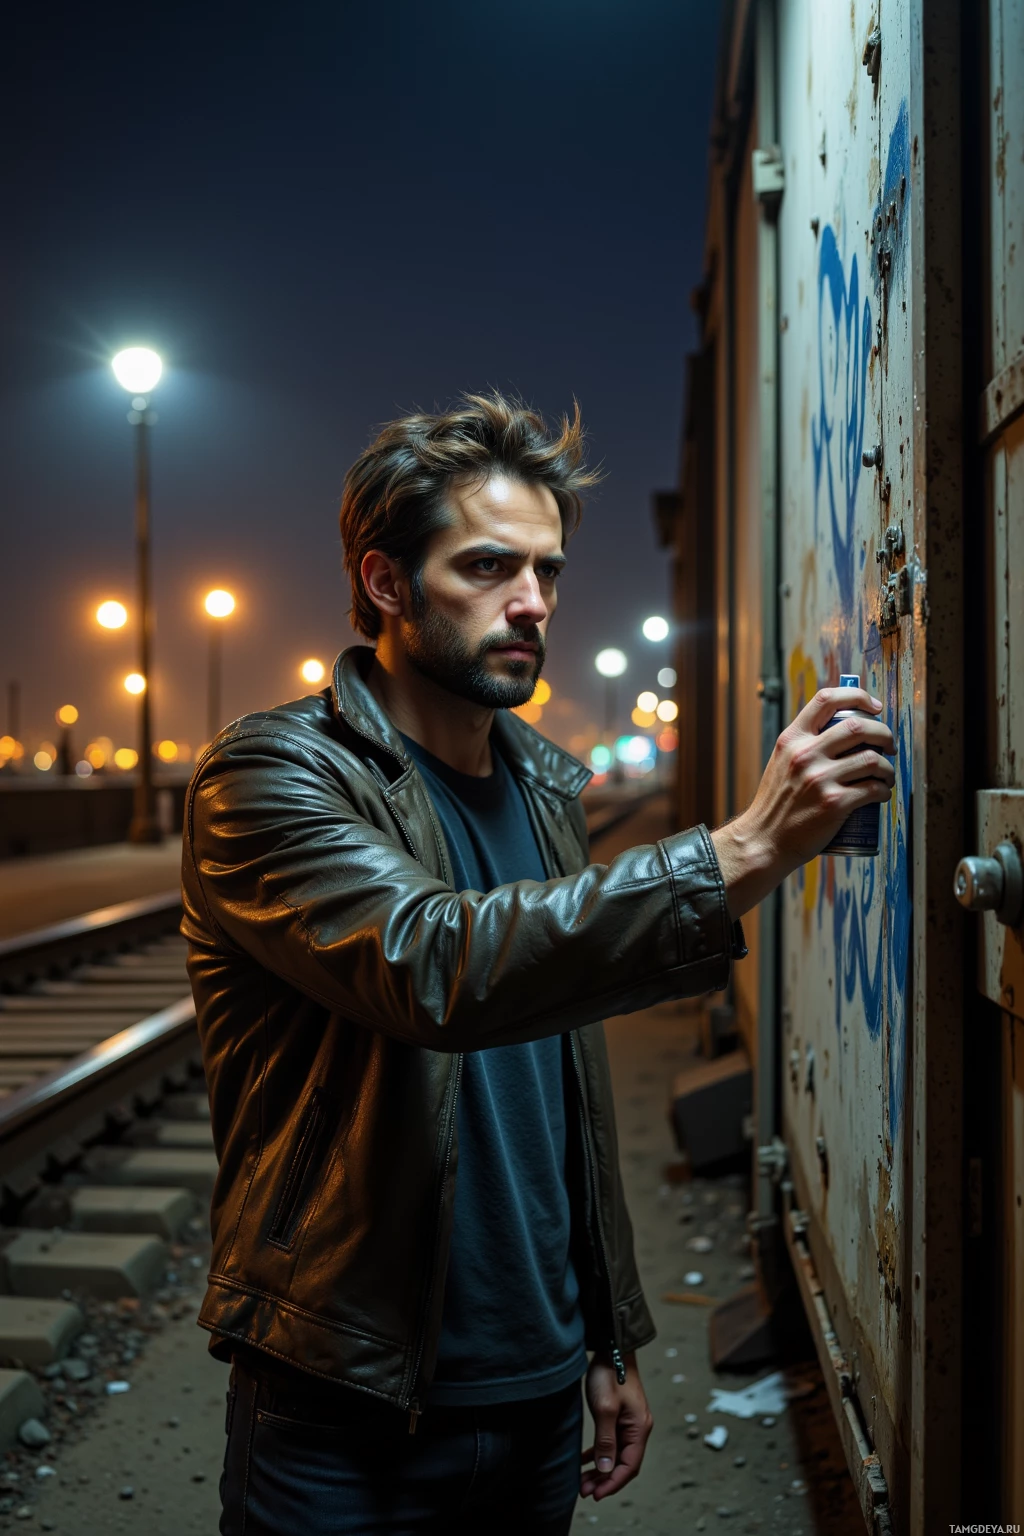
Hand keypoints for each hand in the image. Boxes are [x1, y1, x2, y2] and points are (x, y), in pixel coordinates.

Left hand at [580, 1351, 652, 1500]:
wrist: (612, 1346)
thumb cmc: (609, 1374)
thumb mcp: (605, 1408)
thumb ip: (606, 1440)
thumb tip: (606, 1470)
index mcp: (639, 1428)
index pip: (629, 1466)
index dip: (613, 1483)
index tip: (596, 1494)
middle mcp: (637, 1428)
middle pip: (623, 1463)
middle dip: (605, 1479)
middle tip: (585, 1491)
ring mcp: (629, 1422)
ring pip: (615, 1454)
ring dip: (601, 1469)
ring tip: (583, 1481)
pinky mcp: (619, 1416)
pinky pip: (611, 1442)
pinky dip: (599, 1454)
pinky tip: (585, 1460)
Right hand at [710, 686, 895, 918]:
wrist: (764, 840)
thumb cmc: (776, 805)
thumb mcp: (781, 763)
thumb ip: (805, 746)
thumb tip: (844, 732)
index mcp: (791, 739)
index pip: (827, 699)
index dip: (857, 696)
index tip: (873, 706)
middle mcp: (805, 754)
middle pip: (859, 727)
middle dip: (883, 733)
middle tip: (889, 745)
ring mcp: (820, 779)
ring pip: (872, 760)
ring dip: (888, 767)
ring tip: (886, 775)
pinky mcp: (834, 804)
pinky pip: (873, 789)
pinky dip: (884, 791)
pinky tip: (881, 794)